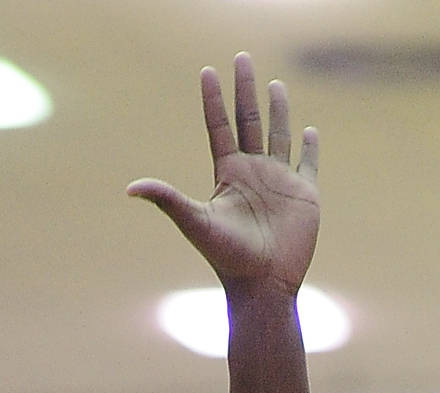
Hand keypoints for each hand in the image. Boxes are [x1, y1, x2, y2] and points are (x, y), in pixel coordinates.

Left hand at [129, 57, 319, 298]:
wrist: (263, 287)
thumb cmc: (228, 259)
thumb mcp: (196, 223)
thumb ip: (167, 200)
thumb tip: (130, 189)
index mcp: (229, 174)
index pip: (219, 127)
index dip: (213, 100)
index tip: (207, 71)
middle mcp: (253, 172)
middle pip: (249, 120)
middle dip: (245, 89)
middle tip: (242, 58)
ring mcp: (279, 182)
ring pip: (278, 136)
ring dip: (277, 110)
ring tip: (274, 85)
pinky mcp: (305, 196)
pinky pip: (308, 165)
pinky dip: (310, 149)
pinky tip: (308, 131)